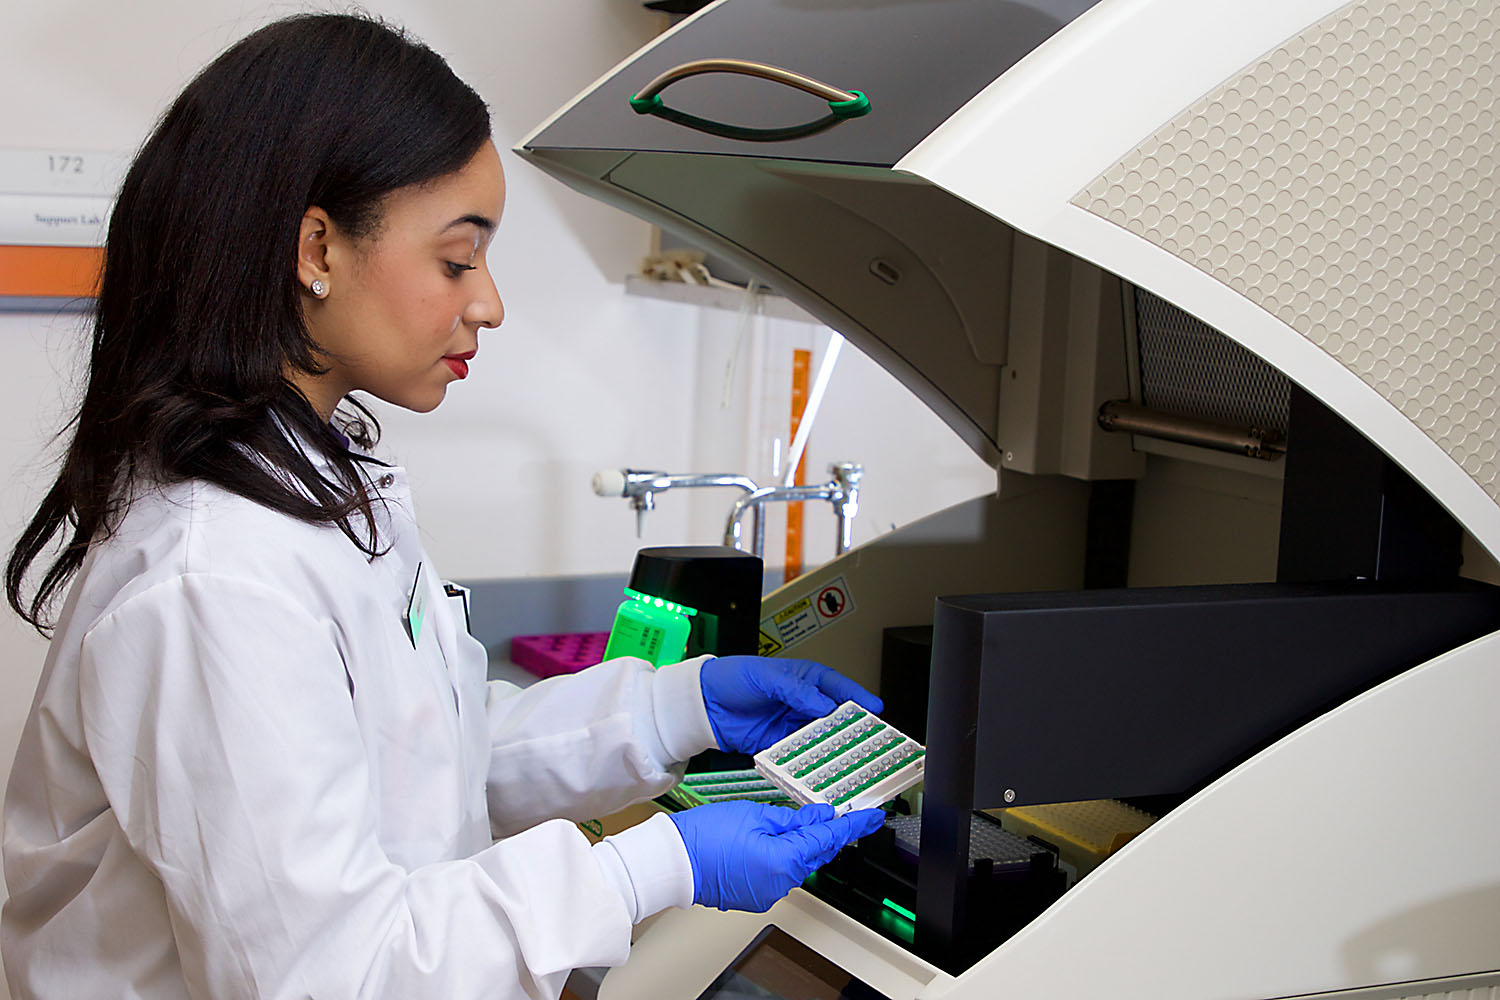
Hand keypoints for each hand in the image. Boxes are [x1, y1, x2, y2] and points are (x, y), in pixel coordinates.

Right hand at [669, 801, 884, 911]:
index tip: (871, 817)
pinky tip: (769, 841)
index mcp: (785, 861)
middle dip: (823, 833)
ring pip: (797, 864)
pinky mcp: (755, 896)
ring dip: (798, 844)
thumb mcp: (755, 814)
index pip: (829, 840)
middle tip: (830, 813)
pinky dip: (781, 857)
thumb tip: (820, 818)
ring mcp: (768, 894)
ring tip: (783, 823)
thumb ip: (793, 819)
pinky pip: (779, 874)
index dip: (853, 826)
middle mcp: (781, 884)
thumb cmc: (704, 837)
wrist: (672, 862)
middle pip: (815, 854)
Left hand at [700, 656, 882, 753]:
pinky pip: (800, 754)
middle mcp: (803, 702)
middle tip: (868, 741)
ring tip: (847, 759)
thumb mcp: (766, 677)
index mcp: (805, 679)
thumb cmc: (731, 678)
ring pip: (821, 738)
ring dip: (832, 748)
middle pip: (835, 717)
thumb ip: (796, 691)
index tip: (876, 709)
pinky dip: (809, 761)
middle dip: (851, 729)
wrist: (703, 704)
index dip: (858, 698)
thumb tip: (822, 705)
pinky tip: (818, 768)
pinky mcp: (779, 744)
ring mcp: (792, 724)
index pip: (838, 687)